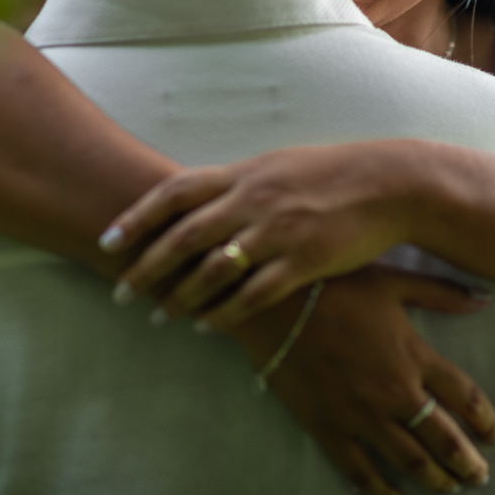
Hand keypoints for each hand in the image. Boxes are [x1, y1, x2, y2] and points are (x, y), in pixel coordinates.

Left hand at [103, 141, 426, 328]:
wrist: (387, 184)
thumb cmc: (328, 175)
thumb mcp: (275, 166)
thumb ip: (234, 184)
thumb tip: (195, 199)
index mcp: (242, 174)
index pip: (174, 192)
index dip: (136, 217)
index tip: (107, 240)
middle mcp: (252, 200)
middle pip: (184, 236)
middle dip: (146, 267)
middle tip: (120, 292)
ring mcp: (277, 232)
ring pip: (214, 270)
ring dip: (181, 297)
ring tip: (160, 316)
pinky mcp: (304, 261)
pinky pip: (255, 294)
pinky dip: (226, 313)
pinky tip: (208, 327)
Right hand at [231, 266, 494, 494]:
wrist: (274, 305)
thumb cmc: (334, 285)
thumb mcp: (392, 282)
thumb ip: (441, 293)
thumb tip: (485, 299)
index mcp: (414, 355)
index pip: (465, 396)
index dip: (485, 419)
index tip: (494, 434)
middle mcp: (394, 392)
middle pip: (444, 438)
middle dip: (467, 462)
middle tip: (479, 476)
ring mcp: (361, 414)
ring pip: (409, 459)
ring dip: (434, 478)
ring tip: (450, 488)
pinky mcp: (328, 426)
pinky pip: (359, 468)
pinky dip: (380, 489)